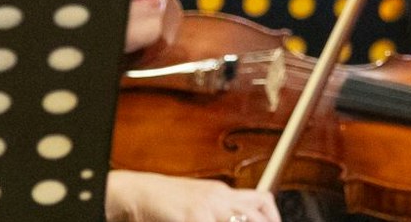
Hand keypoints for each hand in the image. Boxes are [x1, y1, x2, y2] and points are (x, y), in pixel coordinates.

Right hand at [105, 171, 278, 221]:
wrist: (137, 193)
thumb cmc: (164, 201)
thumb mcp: (198, 202)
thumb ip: (219, 209)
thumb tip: (240, 216)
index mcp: (222, 192)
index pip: (263, 201)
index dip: (273, 218)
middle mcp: (219, 197)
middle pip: (259, 214)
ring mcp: (208, 207)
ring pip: (245, 219)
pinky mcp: (195, 217)